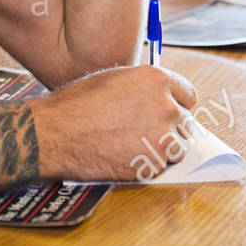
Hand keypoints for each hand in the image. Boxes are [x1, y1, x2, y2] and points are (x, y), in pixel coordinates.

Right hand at [28, 64, 198, 181]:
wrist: (56, 133)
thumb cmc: (76, 105)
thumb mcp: (113, 79)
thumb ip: (142, 87)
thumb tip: (154, 95)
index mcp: (156, 79)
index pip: (188, 94)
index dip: (178, 103)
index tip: (170, 111)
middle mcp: (166, 106)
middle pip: (185, 121)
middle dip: (169, 127)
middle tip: (144, 131)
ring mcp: (162, 137)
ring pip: (177, 147)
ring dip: (161, 148)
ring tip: (132, 145)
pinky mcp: (153, 164)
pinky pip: (161, 166)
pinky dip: (147, 165)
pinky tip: (124, 157)